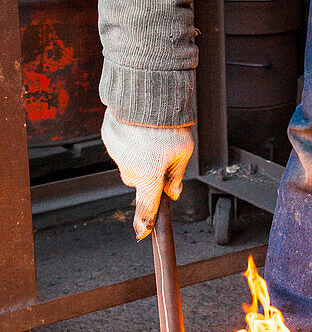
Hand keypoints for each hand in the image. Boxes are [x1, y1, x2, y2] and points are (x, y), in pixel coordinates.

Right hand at [101, 110, 194, 239]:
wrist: (145, 97)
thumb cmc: (167, 126)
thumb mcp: (183, 153)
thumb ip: (177, 176)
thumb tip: (173, 192)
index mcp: (149, 178)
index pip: (147, 207)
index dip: (145, 222)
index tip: (141, 233)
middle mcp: (130, 169)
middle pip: (139, 181)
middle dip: (148, 173)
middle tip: (162, 156)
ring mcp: (116, 154)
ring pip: (129, 163)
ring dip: (139, 156)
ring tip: (151, 137)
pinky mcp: (109, 139)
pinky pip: (121, 146)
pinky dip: (129, 141)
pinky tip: (139, 129)